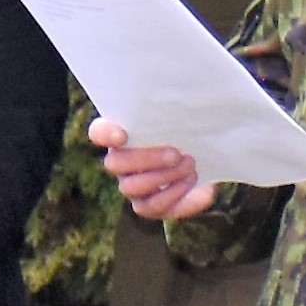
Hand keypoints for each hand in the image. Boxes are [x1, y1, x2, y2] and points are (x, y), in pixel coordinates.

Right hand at [91, 118, 213, 221]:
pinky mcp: (148, 206)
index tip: (123, 135)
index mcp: (121, 134)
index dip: (105, 134)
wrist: (206, 160)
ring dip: (163, 177)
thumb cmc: (190, 132)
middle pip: (114, 164)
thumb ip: (177, 112)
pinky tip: (192, 180)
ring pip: (132, 188)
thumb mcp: (186, 118)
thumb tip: (188, 99)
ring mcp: (131, 186)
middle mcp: (120, 163)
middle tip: (176, 154)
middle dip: (146, 159)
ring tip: (190, 166)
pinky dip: (175, 195)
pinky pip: (152, 207)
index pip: (98, 132)